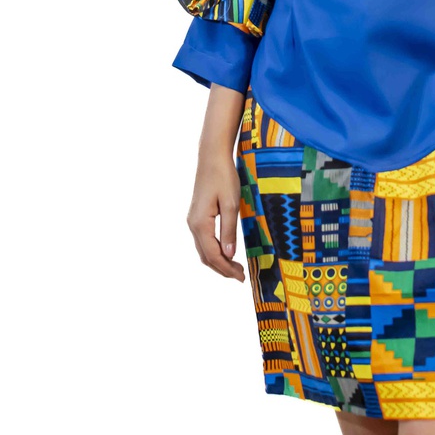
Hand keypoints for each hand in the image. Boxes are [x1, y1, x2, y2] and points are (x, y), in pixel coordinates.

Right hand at [187, 152, 245, 281]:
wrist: (212, 156)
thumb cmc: (224, 176)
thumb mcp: (231, 204)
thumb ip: (229, 230)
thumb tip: (229, 254)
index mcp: (200, 224)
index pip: (213, 255)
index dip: (227, 269)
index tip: (241, 277)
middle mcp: (192, 224)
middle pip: (206, 256)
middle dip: (223, 269)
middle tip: (241, 276)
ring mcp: (193, 220)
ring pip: (204, 249)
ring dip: (218, 261)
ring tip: (235, 267)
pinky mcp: (197, 215)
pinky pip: (204, 240)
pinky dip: (214, 250)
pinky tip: (226, 251)